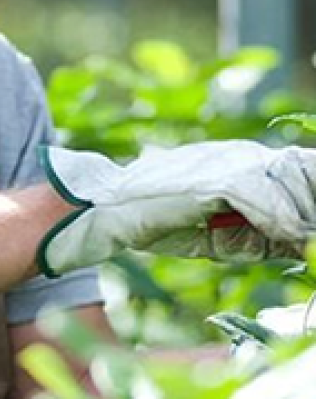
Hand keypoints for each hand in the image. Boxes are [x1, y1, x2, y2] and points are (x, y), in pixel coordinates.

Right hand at [37, 141, 315, 276]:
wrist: (104, 211)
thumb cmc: (150, 223)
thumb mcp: (211, 234)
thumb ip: (250, 235)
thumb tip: (295, 243)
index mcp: (227, 163)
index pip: (283, 170)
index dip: (302, 194)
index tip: (308, 224)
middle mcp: (227, 156)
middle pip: (290, 171)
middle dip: (306, 202)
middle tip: (309, 232)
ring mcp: (218, 163)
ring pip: (282, 181)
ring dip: (298, 214)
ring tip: (303, 236)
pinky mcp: (208, 178)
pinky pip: (258, 197)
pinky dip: (277, 218)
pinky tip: (285, 236)